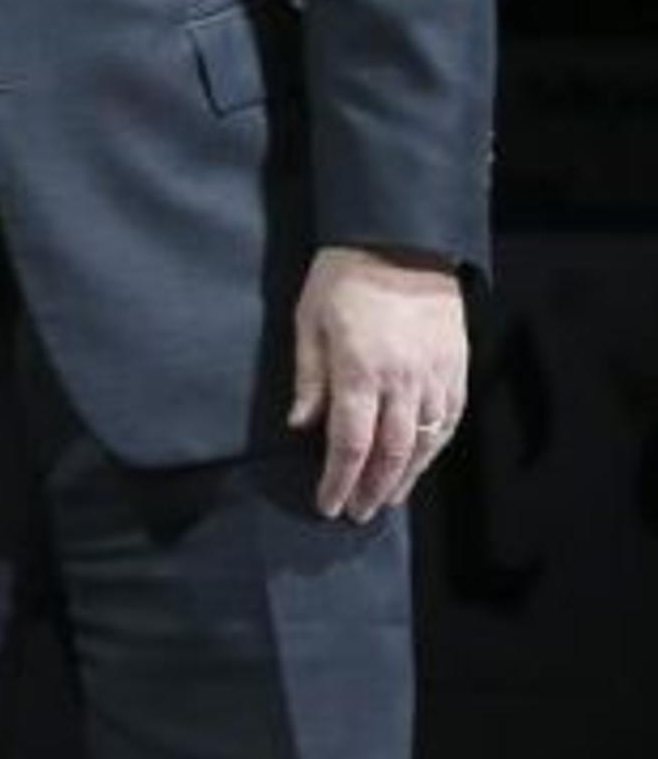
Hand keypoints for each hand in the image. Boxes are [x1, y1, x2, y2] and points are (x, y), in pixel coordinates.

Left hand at [288, 243, 467, 521]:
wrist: (402, 244)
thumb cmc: (344, 278)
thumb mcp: (309, 320)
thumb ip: (309, 377)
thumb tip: (301, 426)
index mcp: (360, 370)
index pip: (349, 442)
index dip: (338, 479)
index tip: (327, 504)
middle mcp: (402, 382)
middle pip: (390, 453)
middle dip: (372, 489)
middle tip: (357, 514)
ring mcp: (435, 378)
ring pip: (423, 444)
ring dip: (405, 478)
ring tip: (386, 501)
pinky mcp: (457, 371)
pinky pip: (448, 423)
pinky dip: (433, 450)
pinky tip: (419, 464)